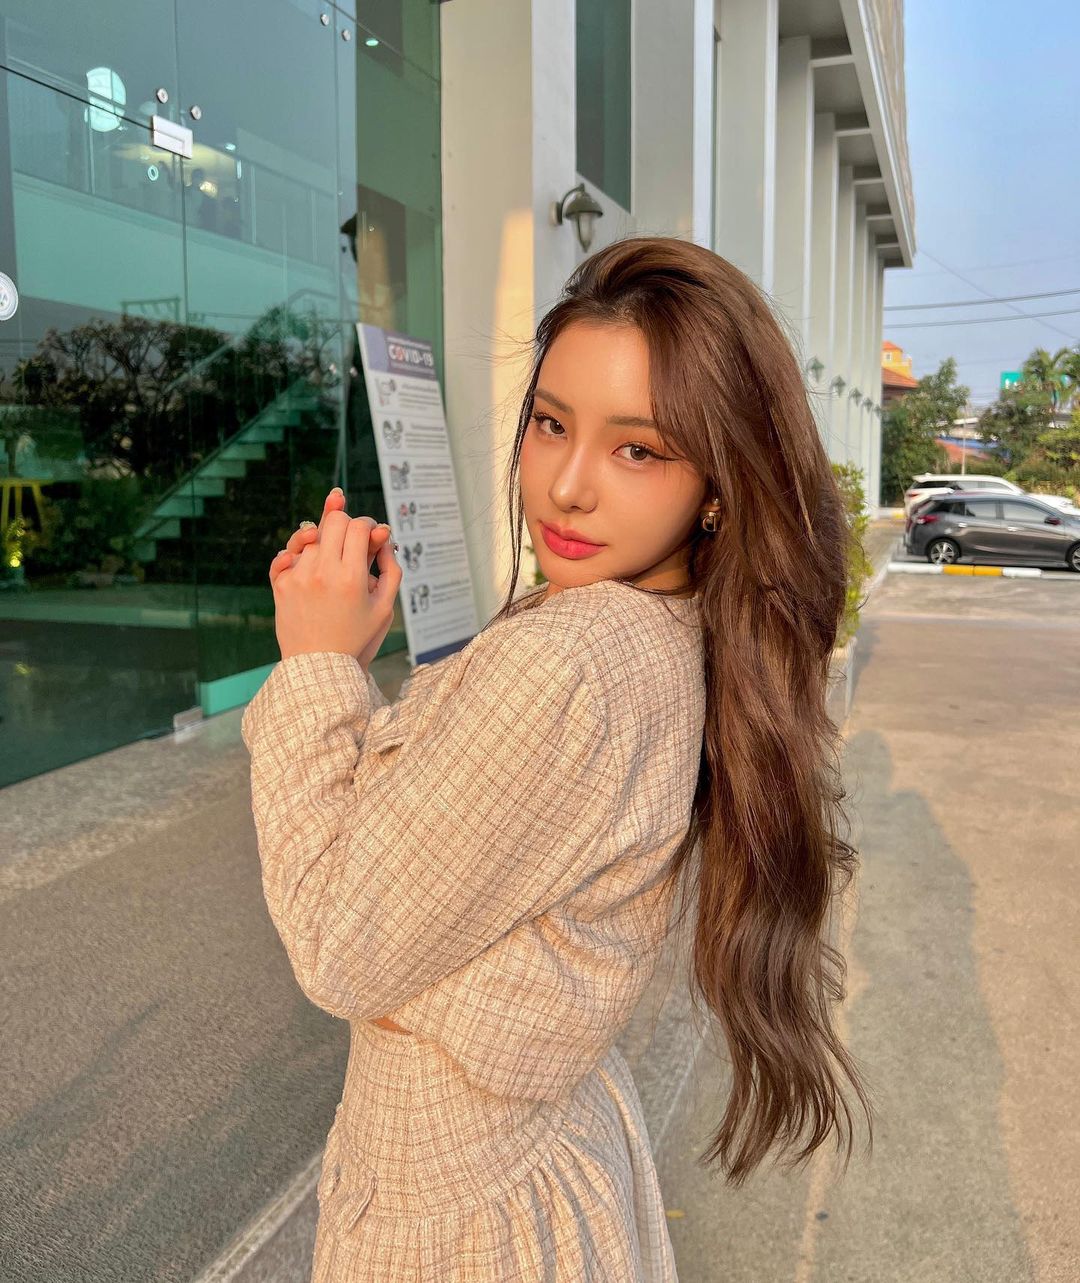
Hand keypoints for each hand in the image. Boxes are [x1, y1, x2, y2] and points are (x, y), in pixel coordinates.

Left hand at [268, 489, 400, 668]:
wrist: (318, 664)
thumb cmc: (356, 636)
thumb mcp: (384, 608)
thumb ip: (391, 570)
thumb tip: (385, 537)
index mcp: (352, 577)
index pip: (359, 527)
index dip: (368, 525)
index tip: (370, 534)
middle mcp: (323, 572)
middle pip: (334, 522)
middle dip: (346, 524)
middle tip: (350, 539)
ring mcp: (299, 576)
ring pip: (312, 537)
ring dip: (324, 542)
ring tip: (331, 560)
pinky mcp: (282, 583)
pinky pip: (288, 553)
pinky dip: (297, 553)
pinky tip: (307, 561)